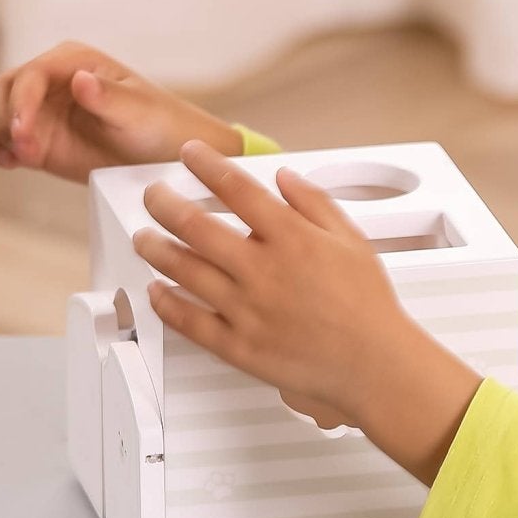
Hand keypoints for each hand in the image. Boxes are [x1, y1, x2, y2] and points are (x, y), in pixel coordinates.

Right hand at [0, 40, 241, 185]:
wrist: (165, 156)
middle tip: (28, 155)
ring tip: (13, 162)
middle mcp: (45, 80)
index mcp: (70, 61)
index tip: (23, 135)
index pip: (28, 76)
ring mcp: (34, 110)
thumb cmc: (159, 126)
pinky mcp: (30, 140)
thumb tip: (80, 79)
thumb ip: (108, 98)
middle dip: (2, 123)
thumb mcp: (139, 113)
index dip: (19, 104)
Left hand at [132, 138, 424, 442]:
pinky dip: (165, 304)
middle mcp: (262, 270)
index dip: (207, 164)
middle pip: (195, 226)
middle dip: (164, 203)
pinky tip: (156, 291)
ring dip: (155, 249)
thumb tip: (284, 176)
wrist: (373, 365)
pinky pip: (188, 321)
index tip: (191, 153)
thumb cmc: (368, 306)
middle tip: (154, 195)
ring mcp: (245, 309)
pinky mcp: (237, 346)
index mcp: (292, 238)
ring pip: (182, 270)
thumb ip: (315, 203)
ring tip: (144, 237)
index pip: (237, 188)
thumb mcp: (352, 240)